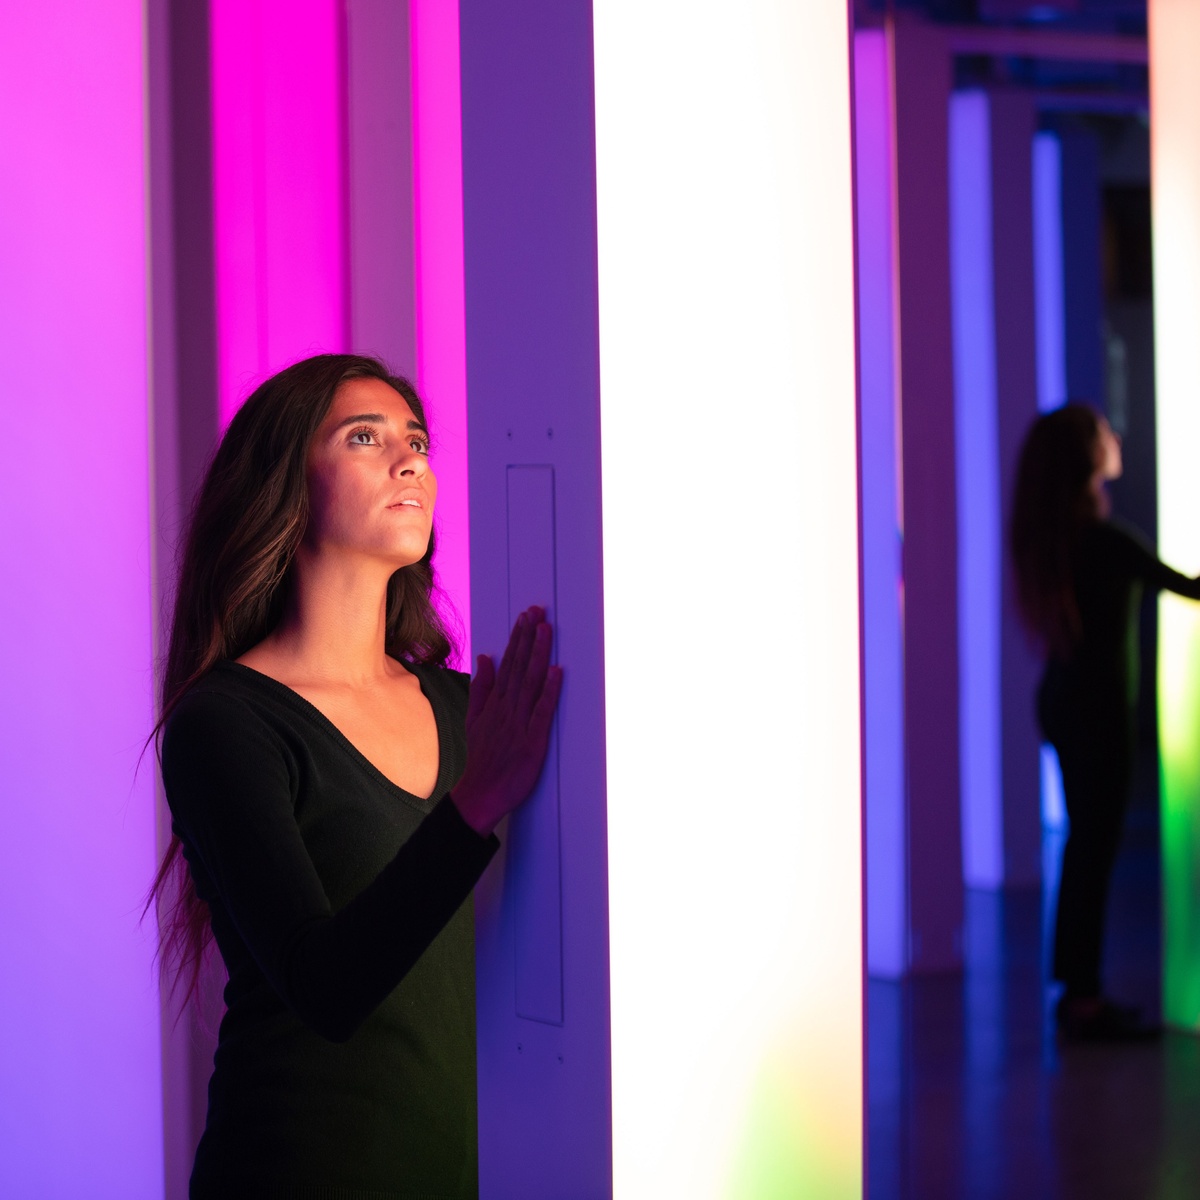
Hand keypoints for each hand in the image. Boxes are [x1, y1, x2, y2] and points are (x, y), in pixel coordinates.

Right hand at [451, 606, 562, 835]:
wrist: (480, 793)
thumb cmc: (482, 758)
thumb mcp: (474, 719)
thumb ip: (480, 688)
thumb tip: (484, 658)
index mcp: (495, 703)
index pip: (507, 663)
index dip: (518, 639)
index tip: (526, 616)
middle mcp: (506, 708)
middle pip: (518, 667)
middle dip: (528, 638)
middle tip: (537, 612)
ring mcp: (519, 724)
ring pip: (529, 683)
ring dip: (538, 655)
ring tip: (545, 631)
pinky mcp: (533, 741)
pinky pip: (541, 712)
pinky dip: (549, 691)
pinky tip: (556, 672)